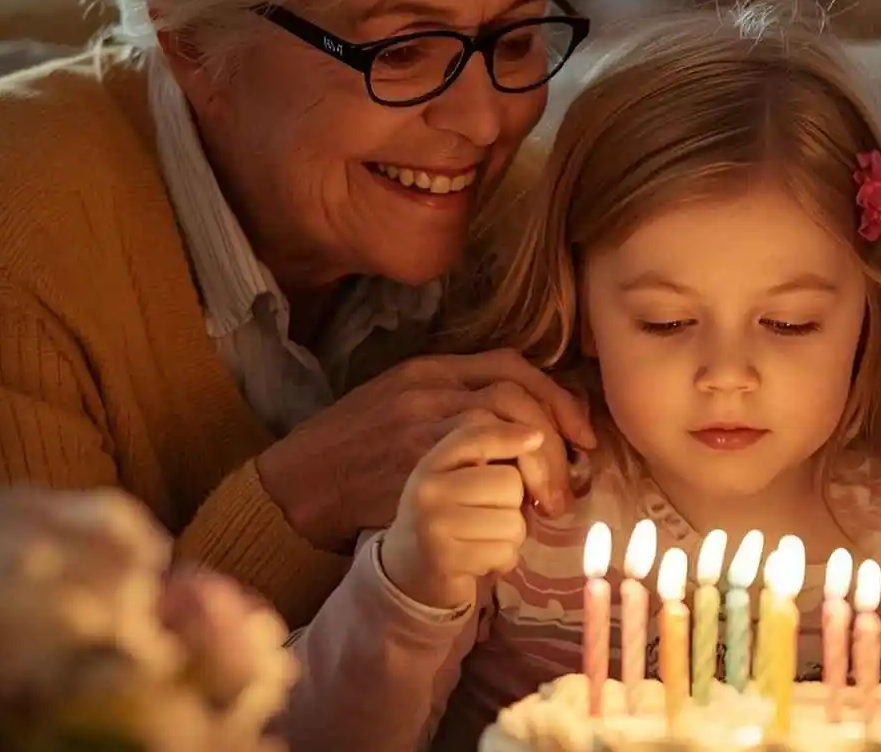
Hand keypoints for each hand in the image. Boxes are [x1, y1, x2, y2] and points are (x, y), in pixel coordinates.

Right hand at [255, 350, 594, 550]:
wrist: (297, 484)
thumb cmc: (354, 446)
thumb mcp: (402, 401)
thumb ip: (455, 399)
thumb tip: (526, 418)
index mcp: (429, 370)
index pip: (511, 366)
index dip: (557, 397)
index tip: (582, 433)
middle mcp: (429, 391)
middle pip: (516, 397)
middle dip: (557, 436)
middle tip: (574, 477)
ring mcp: (421, 430)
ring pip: (504, 431)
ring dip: (540, 468)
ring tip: (550, 502)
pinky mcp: (413, 472)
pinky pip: (480, 474)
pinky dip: (510, 496)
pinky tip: (518, 515)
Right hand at [380, 383, 562, 607]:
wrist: (408, 571)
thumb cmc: (450, 519)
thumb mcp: (462, 481)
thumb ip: (493, 458)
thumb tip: (538, 438)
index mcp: (433, 463)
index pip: (477, 435)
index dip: (511, 435)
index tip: (536, 437)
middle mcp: (428, 487)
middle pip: (509, 482)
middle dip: (515, 505)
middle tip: (493, 518)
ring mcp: (433, 523)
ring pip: (512, 521)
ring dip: (511, 538)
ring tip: (485, 541)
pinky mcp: (444, 558)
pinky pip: (504, 552)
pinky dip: (503, 561)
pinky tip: (480, 561)